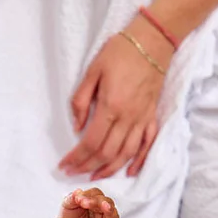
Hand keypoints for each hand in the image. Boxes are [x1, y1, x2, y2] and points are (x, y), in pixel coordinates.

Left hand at [54, 188, 130, 217]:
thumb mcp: (67, 205)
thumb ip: (72, 198)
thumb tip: (78, 191)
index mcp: (94, 201)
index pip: (96, 194)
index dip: (88, 195)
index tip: (78, 199)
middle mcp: (102, 211)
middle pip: (107, 202)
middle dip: (98, 202)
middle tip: (85, 203)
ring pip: (113, 215)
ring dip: (110, 211)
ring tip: (105, 207)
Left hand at [58, 17, 173, 179]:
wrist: (153, 41)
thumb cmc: (119, 52)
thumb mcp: (92, 71)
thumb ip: (81, 101)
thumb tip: (77, 128)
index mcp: (111, 106)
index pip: (91, 142)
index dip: (76, 158)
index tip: (65, 164)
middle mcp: (128, 118)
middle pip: (107, 153)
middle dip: (88, 166)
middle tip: (74, 172)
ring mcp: (142, 119)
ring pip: (126, 154)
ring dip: (110, 169)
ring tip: (95, 176)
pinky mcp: (152, 116)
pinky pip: (148, 145)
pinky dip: (139, 161)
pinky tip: (129, 171)